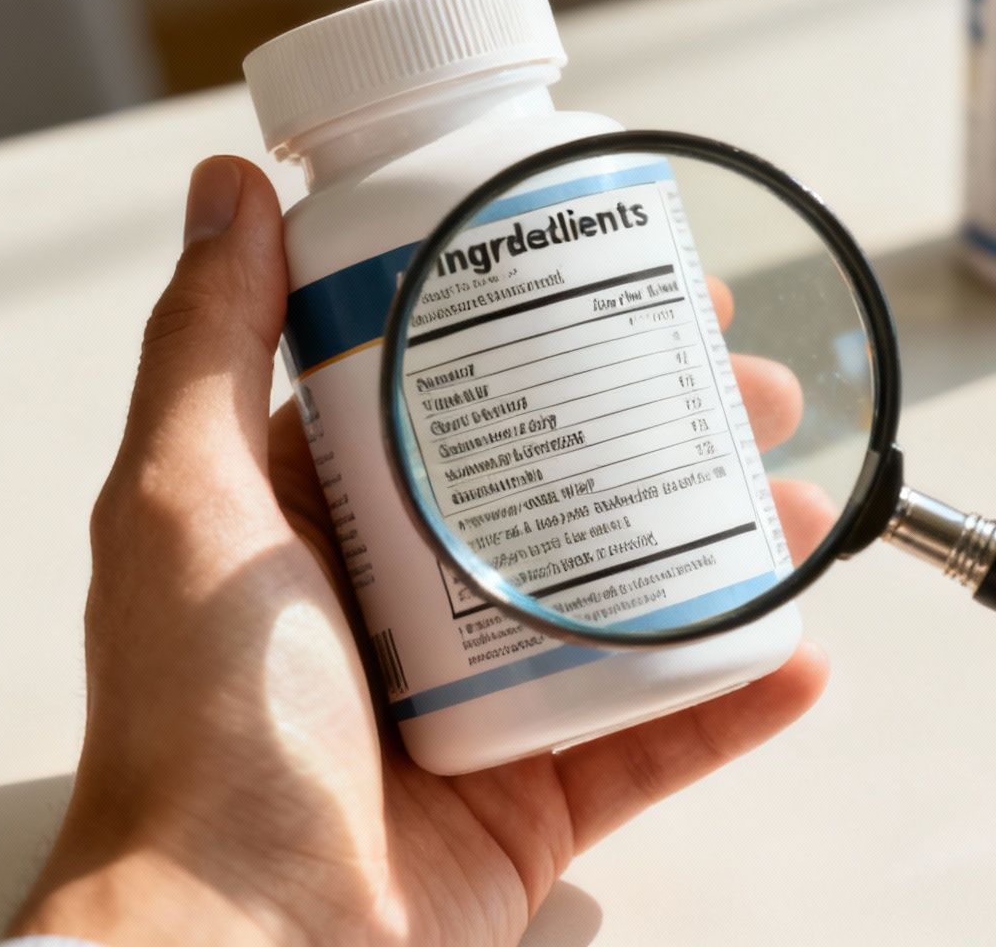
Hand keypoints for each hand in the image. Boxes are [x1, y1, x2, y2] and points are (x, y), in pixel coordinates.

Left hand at [9, 156, 830, 945]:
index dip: (544, 326)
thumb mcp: (188, 505)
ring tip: (808, 507)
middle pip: (560, 486)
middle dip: (671, 429)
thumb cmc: (199, 742)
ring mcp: (469, 704)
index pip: (443, 389)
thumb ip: (206, 345)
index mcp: (313, 522)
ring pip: (623, 602)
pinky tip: (795, 645)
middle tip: (758, 392)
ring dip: (727, 550)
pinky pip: (651, 736)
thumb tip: (224, 193)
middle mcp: (393, 603)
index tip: (637, 283)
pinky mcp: (527, 803)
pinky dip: (730, 695)